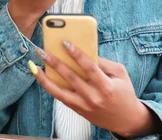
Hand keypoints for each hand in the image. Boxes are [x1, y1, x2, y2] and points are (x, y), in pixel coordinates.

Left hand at [30, 43, 161, 137]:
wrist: (126, 120)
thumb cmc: (124, 92)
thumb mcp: (120, 74)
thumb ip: (103, 62)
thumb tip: (84, 51)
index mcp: (106, 87)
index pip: (89, 68)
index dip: (77, 55)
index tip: (65, 43)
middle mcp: (93, 97)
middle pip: (71, 78)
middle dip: (55, 63)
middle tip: (42, 51)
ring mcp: (84, 106)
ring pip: (59, 92)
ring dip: (45, 78)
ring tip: (34, 66)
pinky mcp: (78, 110)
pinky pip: (60, 98)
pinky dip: (49, 87)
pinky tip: (41, 76)